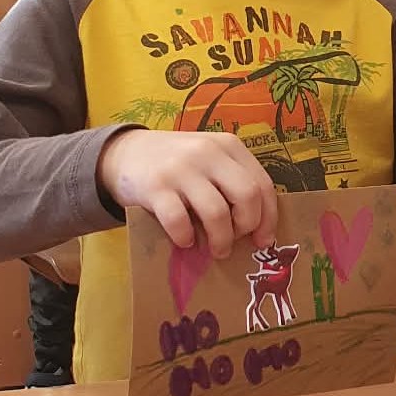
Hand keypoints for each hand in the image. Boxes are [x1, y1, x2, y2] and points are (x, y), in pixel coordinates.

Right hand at [97, 129, 277, 258]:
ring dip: (220, 240)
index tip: (264, 240)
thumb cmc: (177, 165)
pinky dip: (186, 238)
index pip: (263, 184)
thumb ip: (233, 182)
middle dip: (247, 226)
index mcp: (228, 146)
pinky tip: (185, 240)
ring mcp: (181, 168)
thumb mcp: (210, 161)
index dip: (268, 218)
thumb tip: (259, 228)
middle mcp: (207, 152)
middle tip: (236, 240)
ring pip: (217, 213)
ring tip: (215, 249)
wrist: (126, 153)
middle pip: (246, 196)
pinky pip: (179, 221)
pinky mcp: (156, 186)